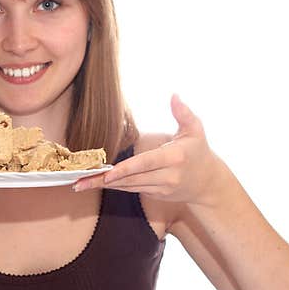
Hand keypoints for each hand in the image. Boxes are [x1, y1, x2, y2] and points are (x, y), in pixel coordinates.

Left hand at [73, 94, 224, 205]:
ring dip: (105, 185)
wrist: (209, 182)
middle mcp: (167, 176)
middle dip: (104, 180)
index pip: (145, 164)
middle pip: (131, 179)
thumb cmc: (199, 151)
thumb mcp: (195, 129)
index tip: (106, 173)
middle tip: (79, 181)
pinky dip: (116, 186)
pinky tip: (97, 183)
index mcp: (174, 157)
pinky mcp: (156, 195)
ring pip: (129, 187)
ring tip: (81, 184)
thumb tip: (174, 95)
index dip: (125, 170)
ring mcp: (162, 188)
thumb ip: (183, 113)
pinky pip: (133, 190)